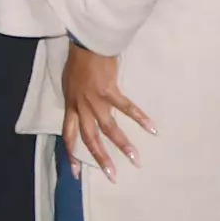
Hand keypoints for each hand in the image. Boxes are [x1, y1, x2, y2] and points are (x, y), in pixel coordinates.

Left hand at [60, 41, 155, 181]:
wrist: (85, 44)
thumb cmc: (78, 62)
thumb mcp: (70, 85)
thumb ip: (76, 101)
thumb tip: (83, 112)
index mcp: (71, 106)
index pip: (68, 135)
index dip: (71, 154)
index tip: (75, 173)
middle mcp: (81, 107)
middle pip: (89, 138)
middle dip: (100, 158)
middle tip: (112, 175)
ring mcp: (95, 100)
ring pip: (108, 128)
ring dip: (122, 144)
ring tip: (135, 159)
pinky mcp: (109, 90)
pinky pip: (126, 107)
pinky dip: (139, 118)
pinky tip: (151, 128)